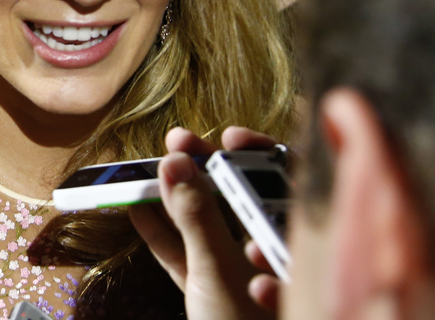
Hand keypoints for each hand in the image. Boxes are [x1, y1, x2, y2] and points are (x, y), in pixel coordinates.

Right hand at [129, 127, 276, 319]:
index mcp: (295, 242)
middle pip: (243, 195)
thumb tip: (176, 164)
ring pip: (212, 224)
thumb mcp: (218, 273)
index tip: (224, 136)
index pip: (288, 178)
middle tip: (179, 144)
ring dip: (182, 198)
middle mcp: (275, 255)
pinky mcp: (213, 297)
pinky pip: (189, 256)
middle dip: (209, 168)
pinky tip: (138, 212)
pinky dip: (165, 236)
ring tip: (155, 170)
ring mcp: (241, 277)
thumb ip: (197, 217)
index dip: (258, 150)